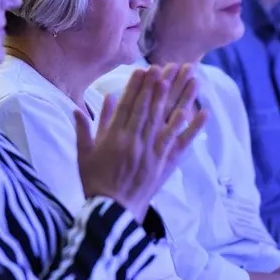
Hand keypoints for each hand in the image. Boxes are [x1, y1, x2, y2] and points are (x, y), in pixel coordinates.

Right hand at [75, 66, 207, 221]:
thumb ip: (84, 130)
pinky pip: (178, 143)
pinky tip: (198, 113)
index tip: (143, 70)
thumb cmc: (94, 183)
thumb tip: (81, 108)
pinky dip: (189, 128)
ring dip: (177, 99)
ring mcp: (151, 153)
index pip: (127, 106)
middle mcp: (134, 141)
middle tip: (165, 67)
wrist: (111, 211)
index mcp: (114, 138)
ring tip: (184, 83)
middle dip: (156, 86)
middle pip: (147, 109)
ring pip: (165, 120)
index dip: (136, 87)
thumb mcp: (84, 154)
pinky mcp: (163, 164)